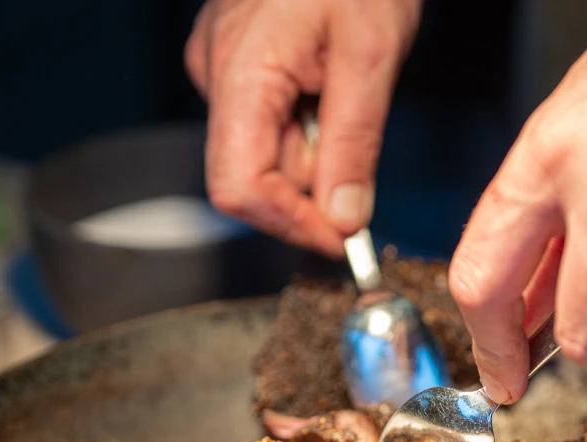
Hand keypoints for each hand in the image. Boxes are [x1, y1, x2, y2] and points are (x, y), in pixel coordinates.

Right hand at [185, 0, 422, 256]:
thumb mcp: (371, 58)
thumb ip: (354, 145)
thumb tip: (344, 220)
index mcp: (240, 74)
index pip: (239, 189)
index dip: (290, 224)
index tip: (341, 239)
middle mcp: (215, 73)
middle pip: (254, 174)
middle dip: (311, 185)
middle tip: (362, 161)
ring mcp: (220, 66)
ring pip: (264, 149)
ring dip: (314, 151)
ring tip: (348, 96)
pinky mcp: (235, 61)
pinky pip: (266, 119)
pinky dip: (305, 123)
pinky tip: (330, 84)